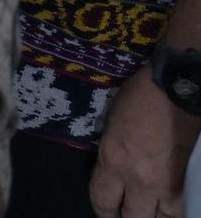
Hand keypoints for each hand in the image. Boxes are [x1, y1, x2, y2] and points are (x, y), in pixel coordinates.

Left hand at [91, 67, 197, 217]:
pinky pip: (183, 207)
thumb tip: (114, 181)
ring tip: (151, 212)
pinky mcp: (190, 180)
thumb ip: (111, 159)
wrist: (177, 89)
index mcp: (113, 161)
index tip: (107, 212)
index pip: (103, 202)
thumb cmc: (138, 100)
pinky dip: (174, 208)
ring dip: (156, 215)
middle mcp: (140, 179)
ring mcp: (170, 183)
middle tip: (128, 215)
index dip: (103, 212)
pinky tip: (170, 205)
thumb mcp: (111, 129)